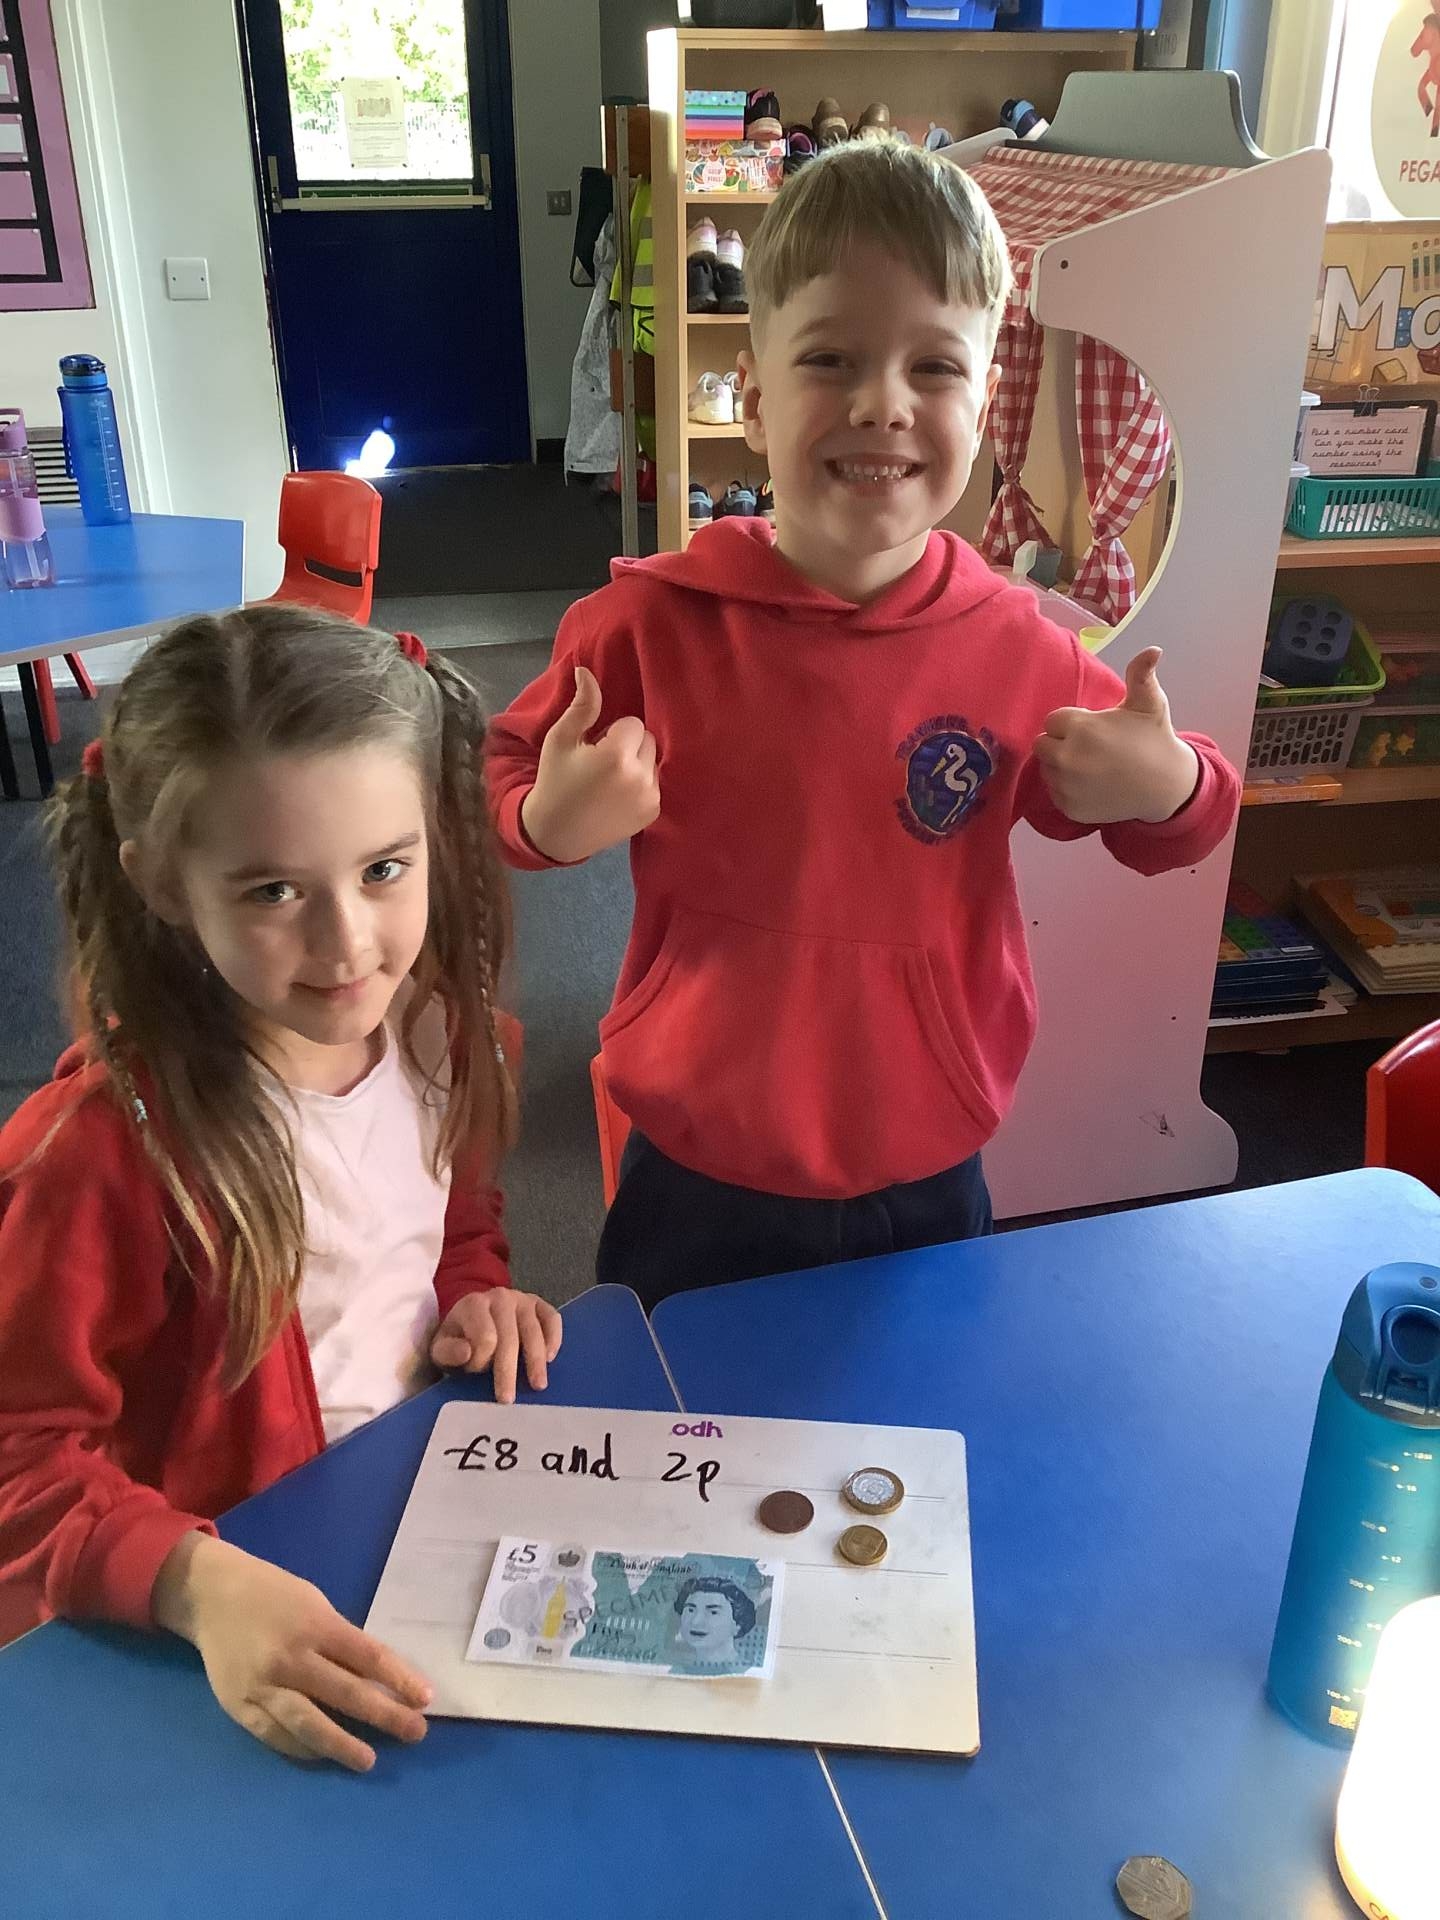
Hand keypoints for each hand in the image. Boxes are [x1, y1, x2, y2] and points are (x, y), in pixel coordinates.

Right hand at [151, 1533, 430, 1772]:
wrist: (212, 1596)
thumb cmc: (274, 1595)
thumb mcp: (315, 1604)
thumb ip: (340, 1640)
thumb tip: (375, 1679)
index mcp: (316, 1625)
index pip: (369, 1658)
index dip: (400, 1680)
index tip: (425, 1699)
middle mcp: (292, 1658)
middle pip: (346, 1693)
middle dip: (385, 1715)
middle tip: (414, 1733)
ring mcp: (263, 1685)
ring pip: (309, 1724)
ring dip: (343, 1745)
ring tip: (368, 1760)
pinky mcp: (239, 1705)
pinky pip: (275, 1735)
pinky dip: (302, 1748)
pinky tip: (323, 1755)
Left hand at [430, 1287, 562, 1404]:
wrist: (473, 1316)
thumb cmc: (459, 1338)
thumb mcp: (442, 1347)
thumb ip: (448, 1351)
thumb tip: (467, 1353)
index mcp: (474, 1305)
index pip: (484, 1338)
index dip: (480, 1361)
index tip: (475, 1373)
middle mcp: (500, 1297)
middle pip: (509, 1337)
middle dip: (508, 1371)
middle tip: (507, 1399)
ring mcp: (522, 1299)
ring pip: (533, 1330)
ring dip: (535, 1361)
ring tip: (538, 1385)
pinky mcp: (539, 1304)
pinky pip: (552, 1318)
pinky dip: (554, 1338)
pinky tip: (550, 1358)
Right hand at [521, 666, 659, 862]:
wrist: (557, 833)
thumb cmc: (555, 781)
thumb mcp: (560, 739)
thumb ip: (582, 706)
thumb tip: (586, 671)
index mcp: (617, 756)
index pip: (633, 723)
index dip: (611, 732)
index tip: (593, 748)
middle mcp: (640, 777)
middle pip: (647, 739)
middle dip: (628, 745)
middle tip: (600, 762)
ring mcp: (650, 797)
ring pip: (653, 760)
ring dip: (637, 762)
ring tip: (610, 778)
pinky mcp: (653, 812)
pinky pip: (655, 781)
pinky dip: (641, 783)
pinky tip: (618, 794)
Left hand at [1033, 647, 1198, 825]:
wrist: (1167, 786)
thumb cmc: (1155, 739)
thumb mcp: (1149, 703)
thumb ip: (1141, 674)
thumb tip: (1153, 649)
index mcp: (1081, 728)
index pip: (1052, 721)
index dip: (1071, 724)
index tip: (1091, 729)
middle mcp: (1067, 758)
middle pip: (1042, 745)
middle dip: (1060, 743)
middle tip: (1088, 748)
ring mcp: (1066, 786)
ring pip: (1046, 769)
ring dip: (1060, 766)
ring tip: (1089, 766)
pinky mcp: (1069, 808)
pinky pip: (1054, 792)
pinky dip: (1066, 789)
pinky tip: (1089, 785)